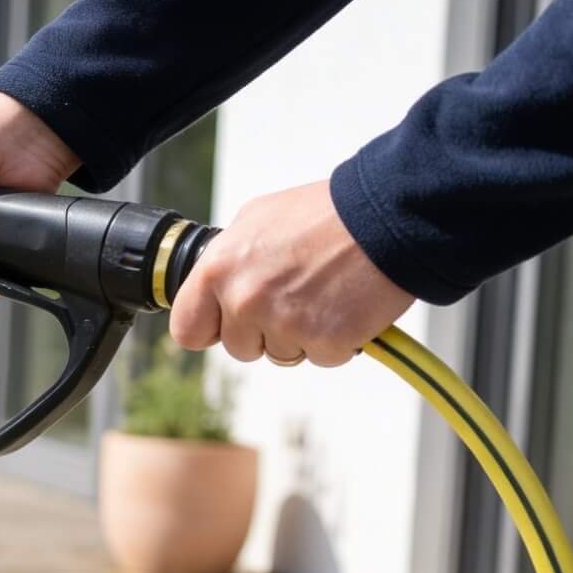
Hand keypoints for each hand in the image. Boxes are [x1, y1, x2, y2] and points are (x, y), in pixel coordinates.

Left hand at [170, 180, 412, 365]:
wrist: (385, 218)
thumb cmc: (324, 214)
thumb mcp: (256, 220)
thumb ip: (228, 260)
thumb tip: (215, 286)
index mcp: (219, 270)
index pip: (187, 330)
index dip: (210, 328)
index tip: (227, 322)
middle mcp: (245, 300)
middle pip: (239, 348)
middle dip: (263, 331)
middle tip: (293, 296)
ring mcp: (284, 324)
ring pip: (280, 355)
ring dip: (300, 335)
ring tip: (322, 293)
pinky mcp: (325, 342)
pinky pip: (321, 357)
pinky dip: (335, 339)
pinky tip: (344, 305)